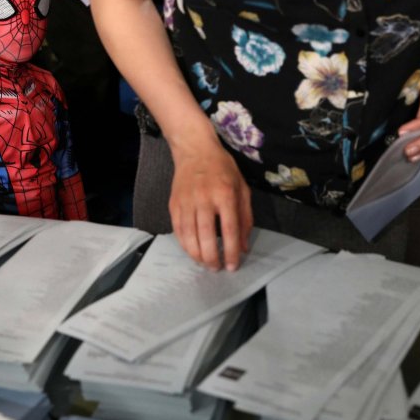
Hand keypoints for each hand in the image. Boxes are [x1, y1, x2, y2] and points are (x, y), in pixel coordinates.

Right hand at [168, 139, 252, 271]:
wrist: (195, 151)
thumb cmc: (223, 169)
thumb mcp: (242, 189)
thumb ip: (245, 218)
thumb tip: (243, 246)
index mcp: (225, 194)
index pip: (229, 230)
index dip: (230, 251)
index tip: (232, 265)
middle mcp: (204, 198)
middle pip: (206, 236)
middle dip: (211, 257)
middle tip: (216, 269)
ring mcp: (186, 201)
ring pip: (189, 236)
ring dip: (196, 255)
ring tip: (204, 264)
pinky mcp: (174, 204)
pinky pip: (178, 229)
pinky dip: (184, 244)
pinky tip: (192, 251)